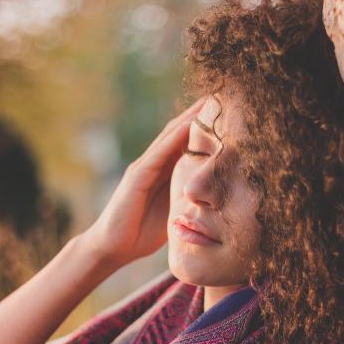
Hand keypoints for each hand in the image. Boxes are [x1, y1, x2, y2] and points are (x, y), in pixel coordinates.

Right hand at [81, 97, 206, 270]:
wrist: (114, 248)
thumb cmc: (143, 234)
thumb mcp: (175, 212)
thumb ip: (190, 199)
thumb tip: (218, 199)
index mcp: (165, 171)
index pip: (188, 142)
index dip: (206, 126)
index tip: (229, 112)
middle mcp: (154, 163)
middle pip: (180, 131)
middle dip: (200, 113)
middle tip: (223, 95)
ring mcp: (144, 167)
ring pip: (170, 135)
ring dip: (190, 118)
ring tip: (210, 102)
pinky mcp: (137, 176)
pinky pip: (159, 153)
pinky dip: (174, 138)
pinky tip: (190, 125)